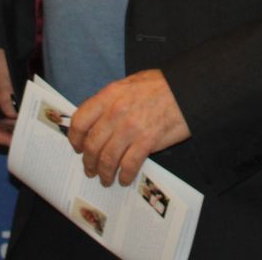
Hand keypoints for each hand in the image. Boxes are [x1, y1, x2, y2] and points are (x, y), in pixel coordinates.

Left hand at [69, 70, 190, 185]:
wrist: (186, 90)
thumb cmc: (160, 85)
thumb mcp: (129, 84)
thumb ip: (111, 100)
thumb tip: (97, 119)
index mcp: (109, 95)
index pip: (80, 120)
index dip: (75, 138)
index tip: (77, 147)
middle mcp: (116, 112)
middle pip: (92, 144)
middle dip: (88, 161)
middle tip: (90, 169)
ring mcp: (131, 128)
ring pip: (108, 158)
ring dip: (104, 173)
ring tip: (105, 179)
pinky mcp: (147, 141)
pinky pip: (128, 164)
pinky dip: (124, 175)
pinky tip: (124, 179)